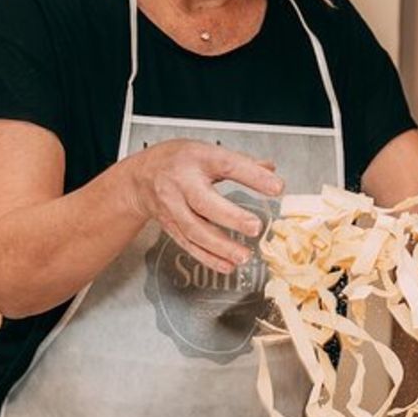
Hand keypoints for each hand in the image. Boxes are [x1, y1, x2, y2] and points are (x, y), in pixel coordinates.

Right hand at [126, 139, 283, 273]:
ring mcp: (173, 206)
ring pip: (195, 230)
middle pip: (205, 202)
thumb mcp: (207, 151)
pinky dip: (208, 258)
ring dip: (221, 246)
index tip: (277, 187)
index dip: (253, 176)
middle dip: (231, 217)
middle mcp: (182, 183)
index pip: (228, 165)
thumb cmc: (177, 161)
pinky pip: (188, 244)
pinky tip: (226, 265)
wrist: (140, 177)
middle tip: (255, 227)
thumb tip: (270, 170)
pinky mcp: (170, 226)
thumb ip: (240, 162)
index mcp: (197, 158)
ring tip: (244, 256)